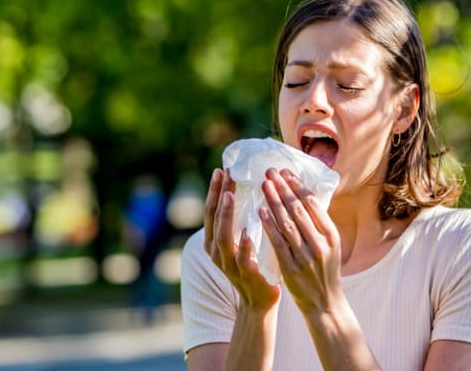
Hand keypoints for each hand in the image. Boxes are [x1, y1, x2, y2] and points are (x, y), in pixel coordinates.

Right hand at [204, 168, 280, 312]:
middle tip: (225, 173)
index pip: (211, 211)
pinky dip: (244, 245)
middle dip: (219, 195)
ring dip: (226, 214)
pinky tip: (248, 231)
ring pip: (223, 236)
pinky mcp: (245, 275)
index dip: (215, 190)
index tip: (221, 169)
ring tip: (231, 194)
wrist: (259, 301)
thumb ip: (239, 221)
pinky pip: (242, 259)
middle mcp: (216, 251)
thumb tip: (246, 190)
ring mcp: (228, 264)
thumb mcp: (241, 241)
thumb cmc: (253, 264)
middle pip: (214, 218)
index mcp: (213, 241)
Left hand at [260, 168, 343, 315]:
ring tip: (264, 185)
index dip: (298, 186)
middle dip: (284, 188)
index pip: (314, 204)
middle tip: (270, 172)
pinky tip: (261, 212)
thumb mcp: (330, 246)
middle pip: (299, 210)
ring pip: (288, 223)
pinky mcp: (291, 269)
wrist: (325, 304)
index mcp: (332, 235)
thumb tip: (303, 195)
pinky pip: (278, 243)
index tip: (285, 171)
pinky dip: (269, 226)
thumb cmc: (325, 270)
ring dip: (274, 201)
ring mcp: (306, 257)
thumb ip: (318, 225)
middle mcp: (321, 244)